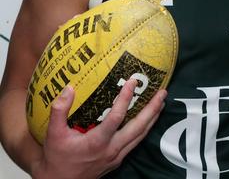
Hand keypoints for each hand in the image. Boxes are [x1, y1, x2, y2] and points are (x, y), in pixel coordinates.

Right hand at [31, 79, 165, 178]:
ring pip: (141, 135)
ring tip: (161, 102)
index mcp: (97, 142)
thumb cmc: (57, 158)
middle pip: (138, 127)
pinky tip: (149, 119)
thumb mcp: (53, 134)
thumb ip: (59, 110)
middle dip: (152, 109)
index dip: (125, 99)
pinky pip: (136, 141)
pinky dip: (145, 128)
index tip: (132, 82)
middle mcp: (111, 149)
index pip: (116, 117)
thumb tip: (69, 88)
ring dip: (153, 118)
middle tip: (163, 93)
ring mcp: (117, 156)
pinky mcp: (118, 159)